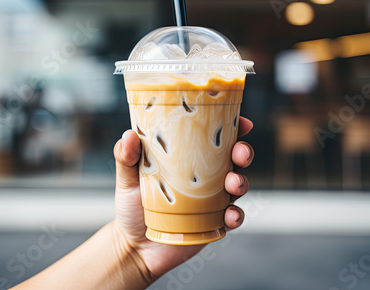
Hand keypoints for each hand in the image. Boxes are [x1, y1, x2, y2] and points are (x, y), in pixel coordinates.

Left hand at [113, 117, 254, 280]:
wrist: (135, 247)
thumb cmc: (132, 208)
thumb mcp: (127, 180)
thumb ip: (125, 158)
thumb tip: (129, 135)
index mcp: (187, 159)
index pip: (214, 138)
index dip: (232, 127)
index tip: (241, 121)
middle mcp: (205, 177)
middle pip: (234, 158)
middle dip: (243, 152)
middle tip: (240, 153)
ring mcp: (213, 200)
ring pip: (238, 185)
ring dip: (241, 182)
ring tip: (232, 184)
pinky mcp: (215, 222)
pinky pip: (234, 217)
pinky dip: (236, 215)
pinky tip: (229, 215)